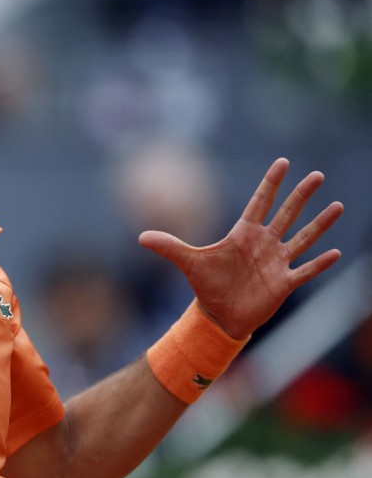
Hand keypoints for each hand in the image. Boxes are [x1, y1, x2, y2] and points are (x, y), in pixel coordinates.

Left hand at [138, 158, 343, 339]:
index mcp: (242, 234)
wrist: (218, 315)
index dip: (270, 183)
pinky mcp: (284, 283)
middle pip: (286, 214)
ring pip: (303, 238)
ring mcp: (277, 262)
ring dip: (320, 223)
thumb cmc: (206, 286)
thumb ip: (169, 247)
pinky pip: (306, 270)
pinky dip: (320, 263)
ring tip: (337, 205)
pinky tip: (336, 252)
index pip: (259, 202)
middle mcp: (264, 244)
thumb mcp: (188, 263)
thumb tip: (140, 237)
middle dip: (301, 195)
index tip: (282, 161)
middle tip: (317, 174)